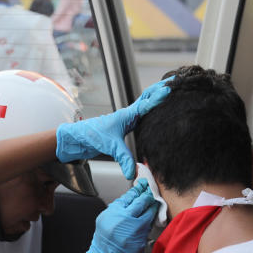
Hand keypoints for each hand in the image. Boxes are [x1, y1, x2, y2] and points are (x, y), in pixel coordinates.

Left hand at [56, 77, 170, 178]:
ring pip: (145, 105)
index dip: (158, 97)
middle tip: (174, 80)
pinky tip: (156, 113)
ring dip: (156, 98)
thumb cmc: (91, 135)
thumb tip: (133, 172)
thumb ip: (124, 158)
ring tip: (168, 91)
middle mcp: (128, 114)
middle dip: (160, 89)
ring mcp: (127, 120)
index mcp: (127, 114)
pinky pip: (142, 115)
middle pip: (148, 98)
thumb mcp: (110, 146)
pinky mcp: (125, 127)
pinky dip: (150, 110)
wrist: (78, 138)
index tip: (170, 89)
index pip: (146, 103)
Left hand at [81, 179, 155, 252]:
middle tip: (149, 189)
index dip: (153, 204)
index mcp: (135, 228)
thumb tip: (150, 214)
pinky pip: (116, 204)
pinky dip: (123, 202)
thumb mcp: (141, 242)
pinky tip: (127, 199)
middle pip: (138, 201)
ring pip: (125, 199)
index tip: (156, 200)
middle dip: (145, 195)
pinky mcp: (104, 215)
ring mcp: (112, 216)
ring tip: (139, 188)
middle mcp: (123, 219)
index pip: (149, 210)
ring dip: (133, 194)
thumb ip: (145, 226)